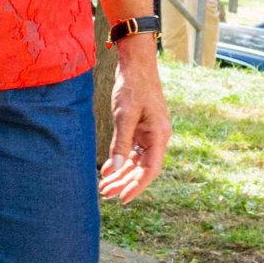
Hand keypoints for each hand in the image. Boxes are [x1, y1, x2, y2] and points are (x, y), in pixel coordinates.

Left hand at [99, 39, 170, 204]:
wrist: (136, 64)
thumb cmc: (132, 87)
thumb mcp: (124, 115)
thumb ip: (121, 143)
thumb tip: (114, 169)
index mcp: (159, 135)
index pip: (150, 170)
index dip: (137, 186)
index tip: (123, 198)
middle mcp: (158, 137)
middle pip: (142, 168)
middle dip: (125, 182)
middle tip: (105, 194)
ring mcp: (150, 133)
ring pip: (136, 161)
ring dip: (121, 174)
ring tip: (104, 187)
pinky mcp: (142, 128)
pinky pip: (132, 150)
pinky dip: (121, 160)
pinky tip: (108, 170)